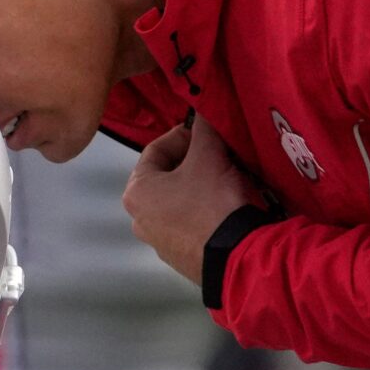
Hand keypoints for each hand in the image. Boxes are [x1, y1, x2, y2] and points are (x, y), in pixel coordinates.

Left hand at [123, 117, 264, 284]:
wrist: (234, 256)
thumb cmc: (211, 201)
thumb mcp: (209, 155)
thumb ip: (204, 129)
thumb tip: (204, 112)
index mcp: (136, 192)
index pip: (155, 150)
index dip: (183, 134)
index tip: (206, 132)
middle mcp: (139, 219)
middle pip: (166, 176)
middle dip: (193, 160)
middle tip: (219, 153)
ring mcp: (159, 242)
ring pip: (179, 200)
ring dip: (200, 184)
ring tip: (226, 176)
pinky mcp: (181, 257)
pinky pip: (191, 222)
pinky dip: (205, 209)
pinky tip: (226, 204)